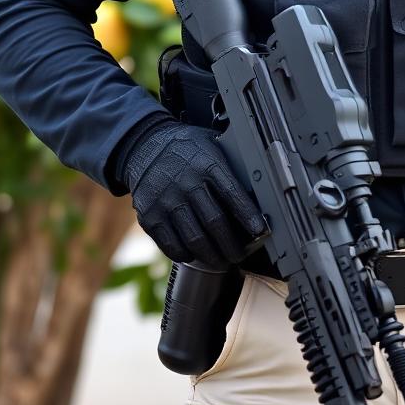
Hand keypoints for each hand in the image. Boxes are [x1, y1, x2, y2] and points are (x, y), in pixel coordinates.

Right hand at [121, 121, 265, 268]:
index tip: (260, 231)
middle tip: (240, 255)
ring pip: (194, 239)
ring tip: (221, 260)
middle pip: (215, 222)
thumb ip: (230, 165)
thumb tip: (259, 188)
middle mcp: (186, 182)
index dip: (248, 216)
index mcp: (207, 164)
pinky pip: (171, 245)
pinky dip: (186, 254)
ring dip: (212, 256)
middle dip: (232, 245)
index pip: (232, 194)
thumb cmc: (187, 148)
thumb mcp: (212, 144)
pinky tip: (195, 254)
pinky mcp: (149, 216)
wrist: (145, 145)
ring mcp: (166, 201)